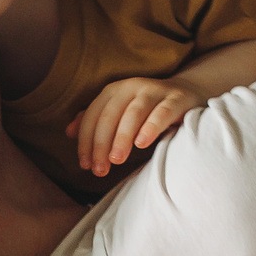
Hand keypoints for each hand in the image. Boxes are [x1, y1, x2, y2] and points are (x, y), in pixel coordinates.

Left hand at [66, 76, 197, 175]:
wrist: (186, 95)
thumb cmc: (147, 111)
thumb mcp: (119, 114)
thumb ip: (96, 121)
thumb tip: (68, 132)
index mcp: (114, 91)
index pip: (93, 116)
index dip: (86, 141)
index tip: (85, 165)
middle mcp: (132, 86)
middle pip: (110, 115)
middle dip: (101, 143)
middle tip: (99, 169)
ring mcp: (155, 91)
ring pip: (133, 113)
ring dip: (122, 137)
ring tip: (117, 160)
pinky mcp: (176, 99)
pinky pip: (162, 112)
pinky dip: (150, 127)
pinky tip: (142, 144)